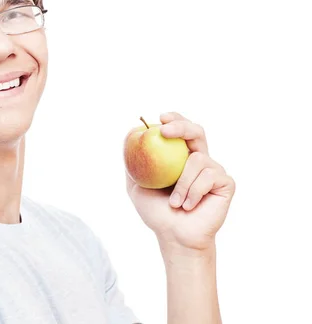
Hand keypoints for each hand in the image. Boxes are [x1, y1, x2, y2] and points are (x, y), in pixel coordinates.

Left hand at [125, 112, 235, 250]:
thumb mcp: (136, 185)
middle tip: (165, 131)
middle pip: (197, 132)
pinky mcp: (225, 183)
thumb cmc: (156, 212)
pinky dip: (194, 192)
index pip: (181, 131)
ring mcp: (214, 170)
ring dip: (182, 183)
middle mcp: (199, 159)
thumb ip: (132, 162)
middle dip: (182, 126)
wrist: (175, 236)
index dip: (175, 119)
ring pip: (198, 159)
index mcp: (180, 157)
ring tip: (175, 202)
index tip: (161, 118)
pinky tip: (189, 206)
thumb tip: (129, 134)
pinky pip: (208, 177)